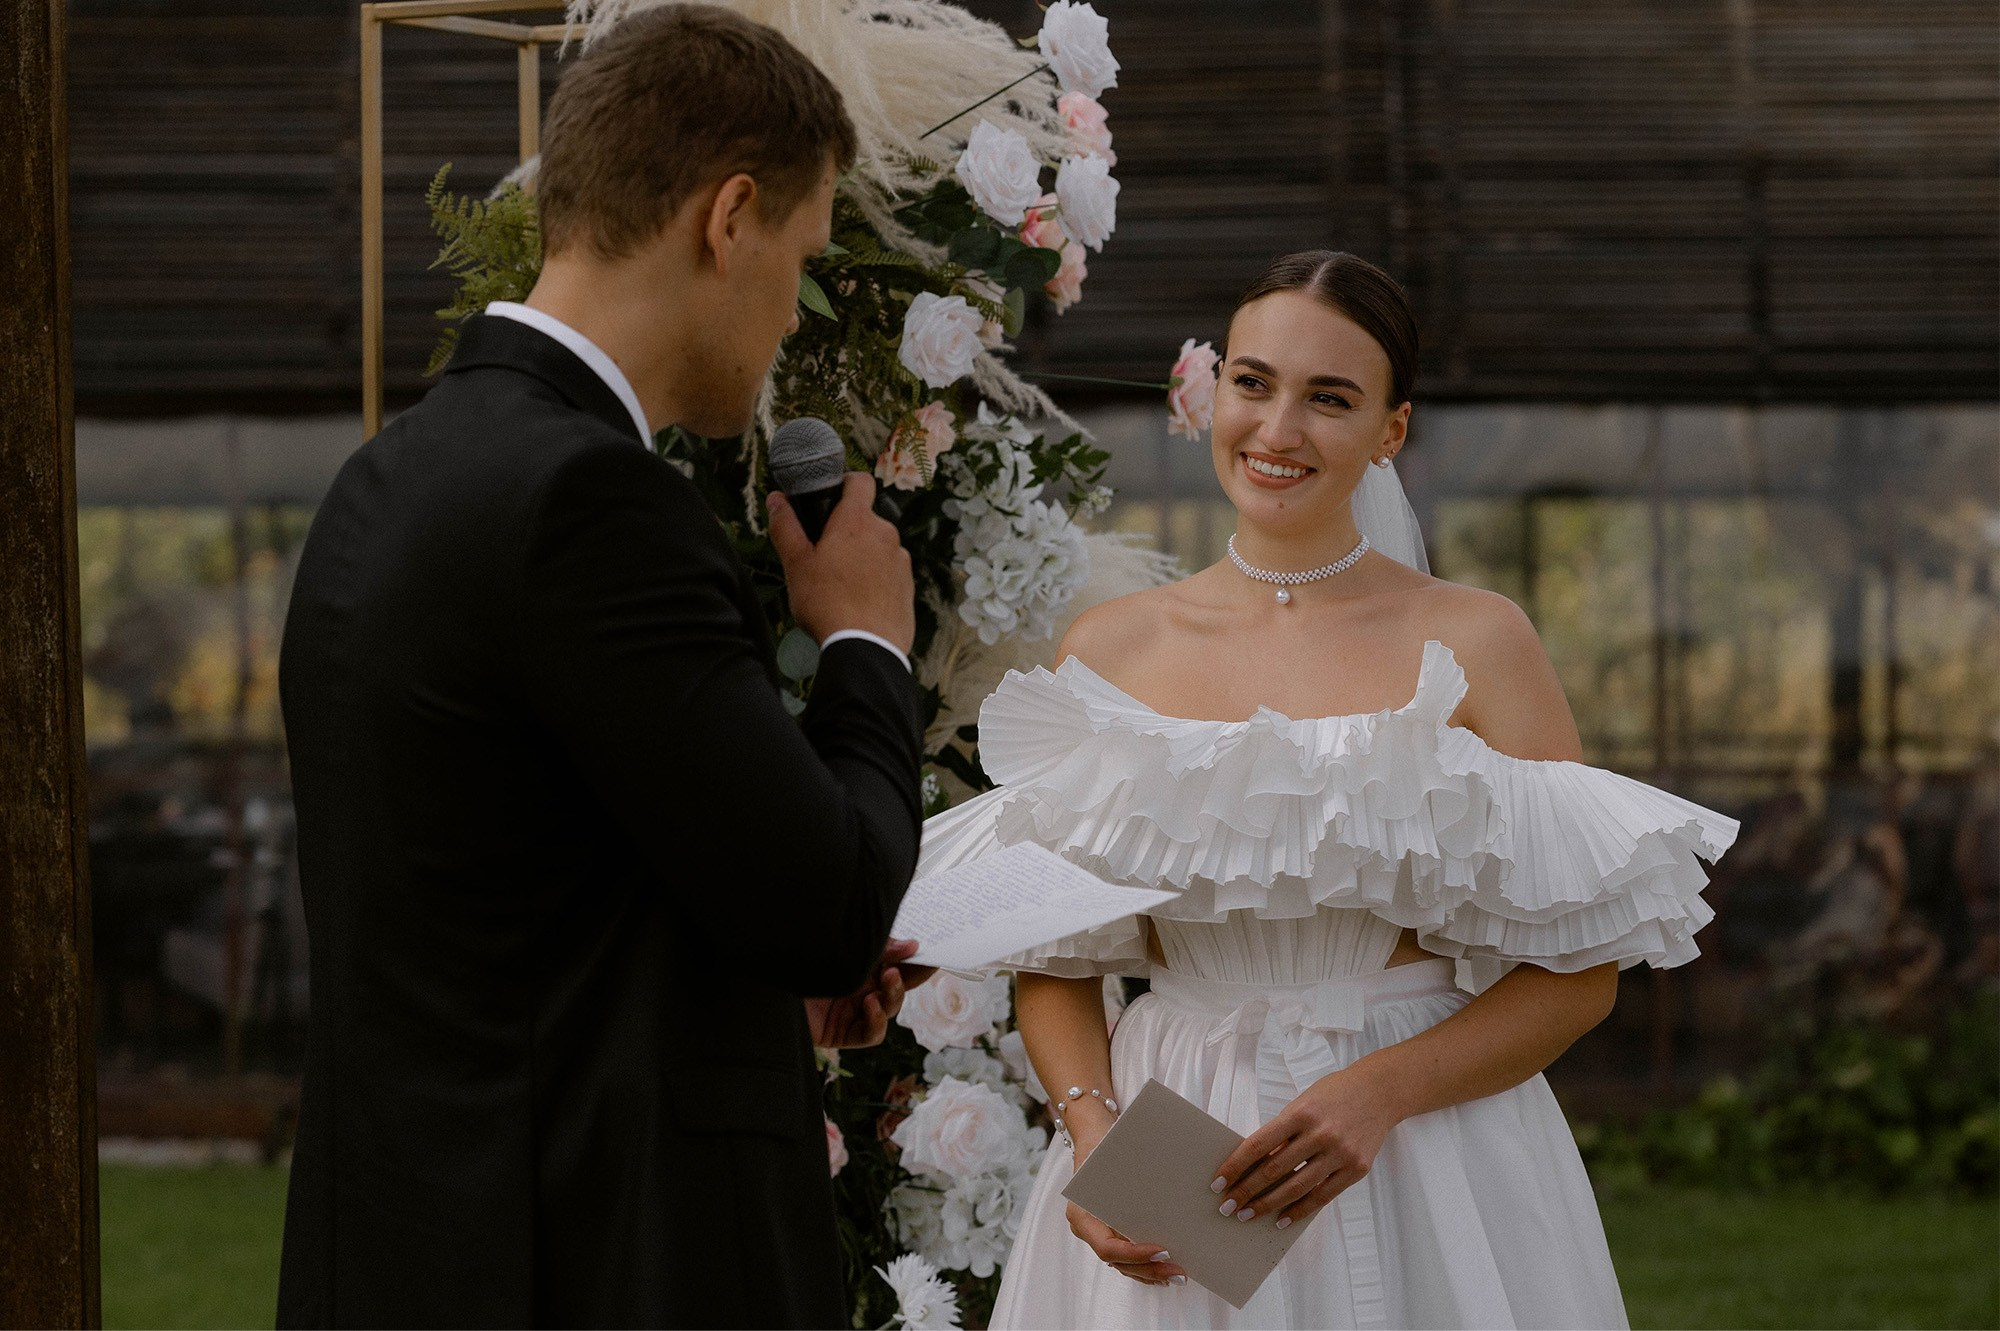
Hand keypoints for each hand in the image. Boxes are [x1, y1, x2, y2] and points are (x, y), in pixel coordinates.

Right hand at [767, 474, 914, 652]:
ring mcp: (901, 561)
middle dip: (847, 531)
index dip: (845, 483)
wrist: (866, 648)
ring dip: (862, 557)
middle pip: (866, 520)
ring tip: (840, 585)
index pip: (860, 481)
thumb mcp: (796, 564)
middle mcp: (886, 534)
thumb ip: (785, 527)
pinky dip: (876, 579)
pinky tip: (858, 601)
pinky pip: (889, 573)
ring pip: (878, 547)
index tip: (831, 497)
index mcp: (857, 521)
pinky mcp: (909, 586)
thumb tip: (776, 499)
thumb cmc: (827, 604)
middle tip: (824, 556)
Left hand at [804, 938, 933, 1047]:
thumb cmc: (797, 960)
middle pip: (896, 984)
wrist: (759, 991)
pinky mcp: (839, 1033)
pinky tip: (869, 1005)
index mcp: (856, 962)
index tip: (933, 952)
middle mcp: (855, 985)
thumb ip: (878, 950)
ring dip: (893, 996)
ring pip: (887, 1008)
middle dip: (910, 976)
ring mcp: (848, 1010)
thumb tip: (912, 946)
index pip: (894, 961)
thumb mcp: (841, 950)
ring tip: (886, 980)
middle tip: (919, 964)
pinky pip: (869, 1034)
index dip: (915, 959)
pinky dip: (876, 1020)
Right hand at [1059, 1105, 1186, 1288]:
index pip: (1107, 1247)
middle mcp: (1087, 1229)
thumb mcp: (1112, 1157)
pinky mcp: (1110, 1233)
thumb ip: (1131, 1175)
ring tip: (1178, 1276)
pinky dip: (1145, 1266)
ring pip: (1123, 1265)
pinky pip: (1127, 1259)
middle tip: (1179, 1273)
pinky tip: (1166, 1272)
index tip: (1163, 1251)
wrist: (1093, 1137)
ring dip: (1151, 1273)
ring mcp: (1098, 1233)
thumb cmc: (1103, 1145)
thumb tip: (1166, 1188)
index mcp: (1081, 1215)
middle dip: (1149, 1270)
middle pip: (1118, 1262)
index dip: (1134, 1254)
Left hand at [1210, 1063, 1402, 1229]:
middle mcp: (1320, 1134)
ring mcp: (1340, 1154)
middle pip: (1275, 1170)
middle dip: (1247, 1192)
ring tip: (1249, 1214)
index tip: (1218, 1183)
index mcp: (1301, 1114)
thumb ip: (1282, 1132)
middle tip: (1228, 1207)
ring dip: (1269, 1205)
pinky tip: (1283, 1218)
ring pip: (1297, 1188)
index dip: (1235, 1166)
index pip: (1259, 1145)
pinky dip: (1300, 1210)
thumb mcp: (1302, 1103)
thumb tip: (1255, 1164)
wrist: (1380, 1092)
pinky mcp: (1356, 1170)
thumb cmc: (1334, 1094)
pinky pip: (1323, 1196)